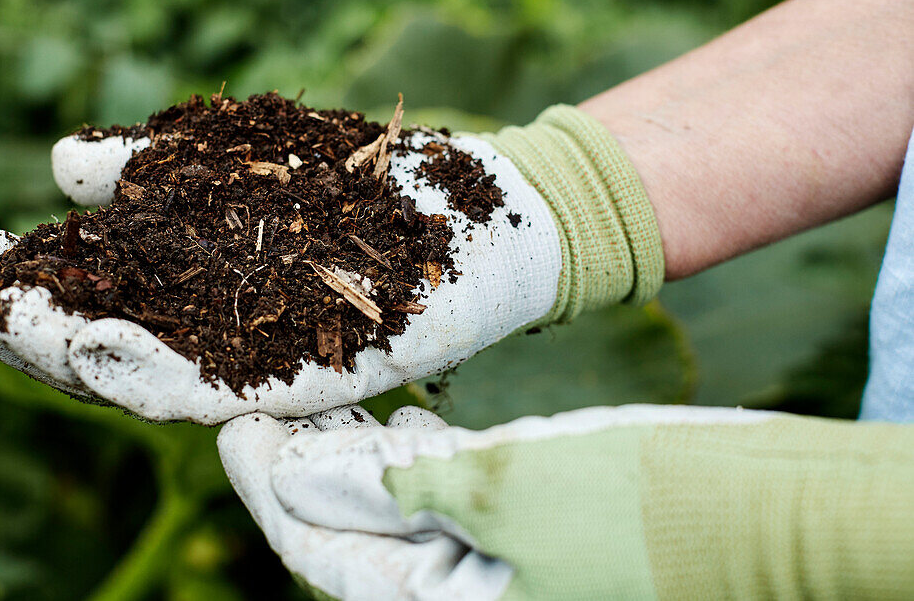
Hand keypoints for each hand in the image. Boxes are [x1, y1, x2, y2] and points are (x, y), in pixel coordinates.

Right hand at [0, 125, 563, 422]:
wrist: (474, 211)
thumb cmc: (359, 187)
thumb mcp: (238, 165)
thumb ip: (155, 169)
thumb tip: (62, 163)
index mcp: (204, 295)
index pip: (101, 303)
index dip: (32, 288)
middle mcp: (225, 339)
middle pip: (110, 347)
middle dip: (31, 323)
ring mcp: (267, 362)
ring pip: (152, 375)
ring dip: (70, 353)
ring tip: (3, 319)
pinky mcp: (316, 378)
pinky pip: (226, 383)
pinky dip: (156, 368)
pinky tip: (96, 340)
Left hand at [220, 403, 913, 599]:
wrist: (744, 509)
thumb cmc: (629, 502)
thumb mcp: (498, 487)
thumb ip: (394, 488)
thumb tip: (300, 478)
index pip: (323, 552)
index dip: (268, 487)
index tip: (233, 426)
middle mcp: (456, 588)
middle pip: (345, 528)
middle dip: (300, 464)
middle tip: (261, 396)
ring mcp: (487, 556)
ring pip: (388, 506)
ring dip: (349, 452)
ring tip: (316, 396)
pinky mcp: (517, 522)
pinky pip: (438, 493)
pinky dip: (406, 454)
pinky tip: (393, 418)